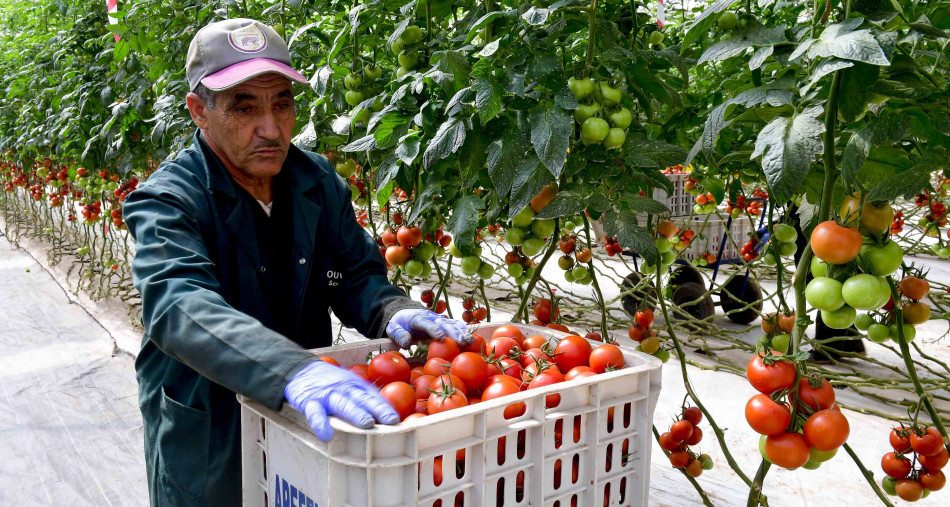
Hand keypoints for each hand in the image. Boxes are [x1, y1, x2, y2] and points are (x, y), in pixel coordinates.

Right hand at [284, 360, 398, 439]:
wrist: (302, 370)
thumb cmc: (332, 383)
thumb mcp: (350, 385)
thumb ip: (366, 399)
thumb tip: (388, 418)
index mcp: (356, 386)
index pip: (373, 397)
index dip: (384, 408)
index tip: (396, 420)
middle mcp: (344, 388)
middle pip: (362, 399)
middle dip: (376, 409)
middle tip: (389, 421)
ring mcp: (328, 394)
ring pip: (343, 404)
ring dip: (356, 414)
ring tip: (367, 425)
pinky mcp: (310, 401)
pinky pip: (315, 413)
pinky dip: (320, 424)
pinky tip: (326, 436)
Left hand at [386, 308, 471, 347]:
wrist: (404, 313)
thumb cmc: (398, 324)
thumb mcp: (393, 329)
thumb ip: (399, 335)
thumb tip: (407, 344)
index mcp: (417, 318)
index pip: (426, 323)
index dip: (434, 330)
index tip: (441, 338)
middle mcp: (430, 317)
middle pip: (443, 323)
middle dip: (453, 332)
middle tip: (461, 341)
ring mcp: (438, 319)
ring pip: (451, 324)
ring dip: (461, 332)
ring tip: (470, 341)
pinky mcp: (443, 323)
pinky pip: (454, 325)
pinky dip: (463, 330)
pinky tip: (471, 338)